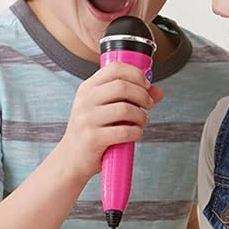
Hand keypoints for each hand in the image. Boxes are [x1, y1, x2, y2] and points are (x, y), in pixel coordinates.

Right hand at [55, 61, 162, 182]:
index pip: (114, 69)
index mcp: (87, 89)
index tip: (146, 85)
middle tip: (148, 105)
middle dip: (142, 95)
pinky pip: (124, 131)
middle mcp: (85, 101)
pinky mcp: (93, 139)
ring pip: (125, 109)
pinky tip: (136, 134)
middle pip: (122, 86)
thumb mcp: (105, 111)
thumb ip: (129, 98)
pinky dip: (136, 132)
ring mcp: (87, 119)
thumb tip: (158, 92)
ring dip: (141, 116)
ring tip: (143, 122)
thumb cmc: (91, 133)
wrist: (70, 160)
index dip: (135, 74)